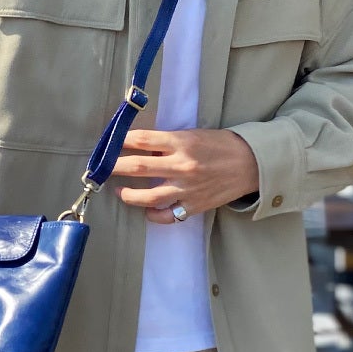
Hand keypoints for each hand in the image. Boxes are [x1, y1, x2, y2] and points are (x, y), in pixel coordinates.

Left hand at [111, 129, 258, 223]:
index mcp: (181, 142)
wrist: (251, 164)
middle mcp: (182, 166)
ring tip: (119, 192)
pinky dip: (154, 215)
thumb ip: (167, 143)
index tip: (109, 144)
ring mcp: (187, 188)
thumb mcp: (193, 135)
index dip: (120, 142)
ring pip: (148, 197)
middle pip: (137, 168)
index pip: (141, 141)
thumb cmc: (220, 145)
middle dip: (114, 167)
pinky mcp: (194, 206)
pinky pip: (167, 216)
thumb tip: (138, 148)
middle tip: (101, 168)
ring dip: (128, 195)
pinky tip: (147, 210)